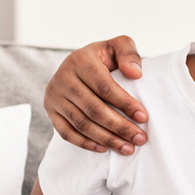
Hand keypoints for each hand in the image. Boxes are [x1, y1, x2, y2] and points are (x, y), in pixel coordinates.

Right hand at [44, 36, 146, 154]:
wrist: (79, 65)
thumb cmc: (105, 57)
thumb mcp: (118, 46)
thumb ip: (129, 54)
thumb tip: (135, 74)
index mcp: (79, 60)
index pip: (104, 87)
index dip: (125, 103)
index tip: (144, 117)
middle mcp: (62, 78)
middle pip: (93, 109)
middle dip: (119, 126)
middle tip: (140, 138)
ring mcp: (53, 96)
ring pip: (81, 124)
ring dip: (106, 139)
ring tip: (128, 148)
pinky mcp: (50, 111)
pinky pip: (66, 133)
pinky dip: (85, 143)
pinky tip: (104, 149)